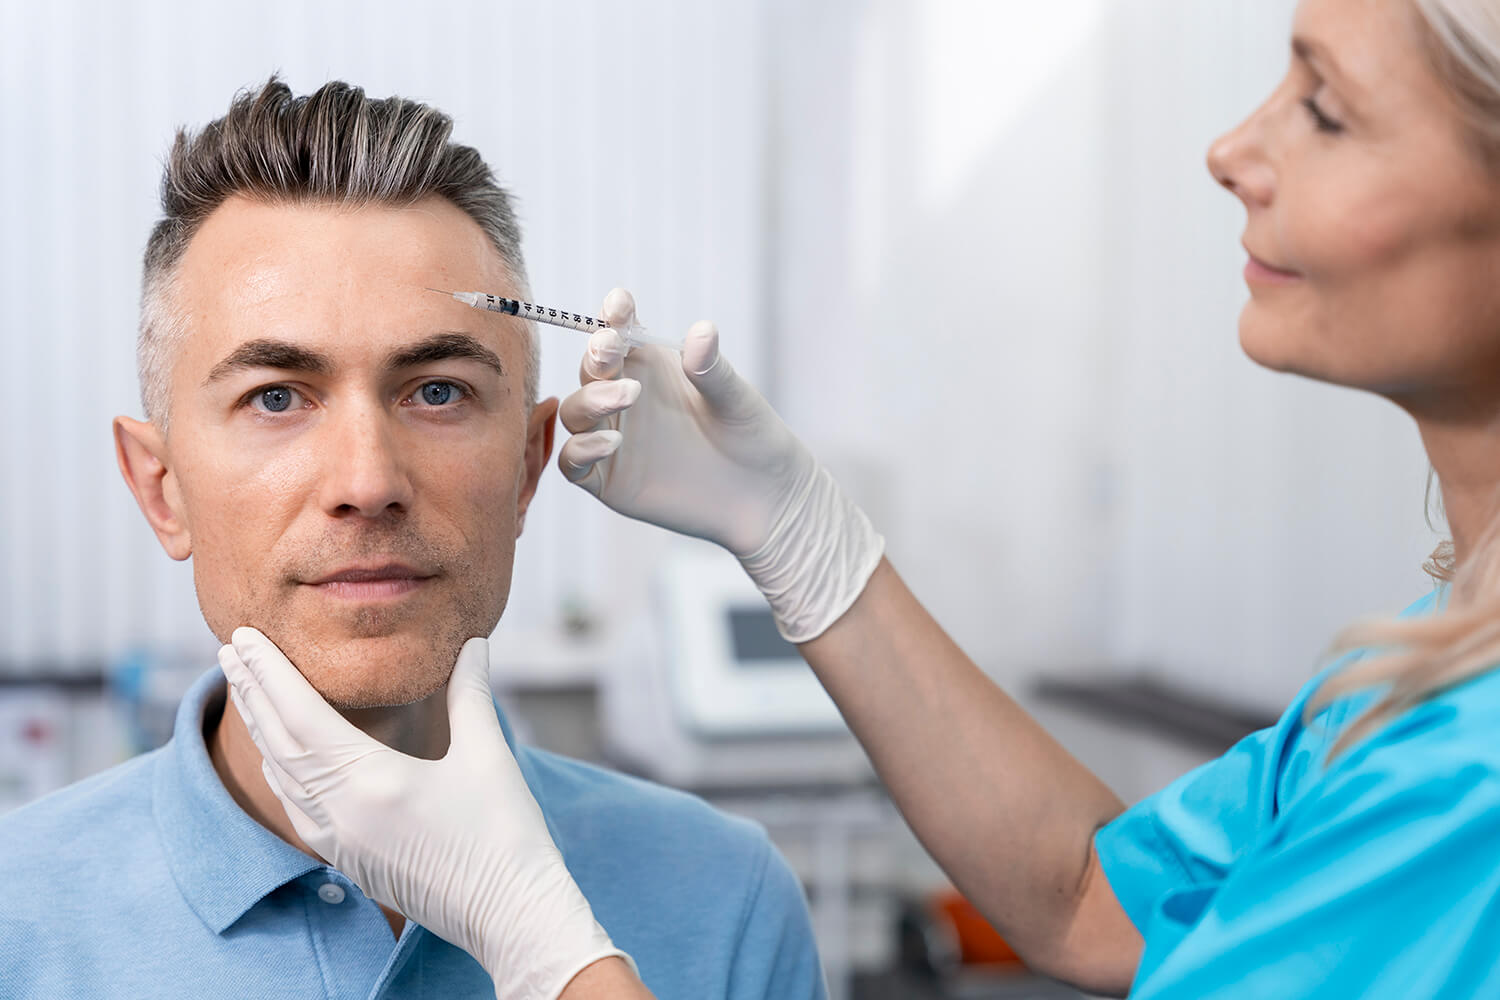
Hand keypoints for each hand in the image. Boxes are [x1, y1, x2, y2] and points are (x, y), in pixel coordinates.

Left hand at [218, 628, 632, 999]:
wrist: (508, 915)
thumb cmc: (505, 835)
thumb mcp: (488, 755)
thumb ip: (471, 694)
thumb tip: (474, 642)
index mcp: (371, 780)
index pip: (301, 714)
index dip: (269, 673)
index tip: (243, 636)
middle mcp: (342, 813)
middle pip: (280, 742)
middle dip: (253, 692)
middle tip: (229, 648)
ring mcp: (340, 843)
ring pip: (283, 777)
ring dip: (262, 729)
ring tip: (247, 690)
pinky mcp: (348, 862)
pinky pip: (297, 810)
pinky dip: (281, 773)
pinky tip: (279, 758)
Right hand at [556, 288, 883, 640]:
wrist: (763, 498)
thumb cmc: (753, 438)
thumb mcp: (736, 400)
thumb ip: (712, 369)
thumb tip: (701, 331)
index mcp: (651, 367)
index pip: (620, 332)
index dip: (613, 315)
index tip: (619, 304)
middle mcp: (624, 397)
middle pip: (590, 368)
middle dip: (597, 355)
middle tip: (612, 349)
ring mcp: (611, 437)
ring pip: (575, 411)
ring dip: (591, 399)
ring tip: (628, 398)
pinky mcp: (606, 479)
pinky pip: (573, 460)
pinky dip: (582, 448)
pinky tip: (612, 442)